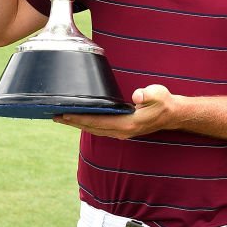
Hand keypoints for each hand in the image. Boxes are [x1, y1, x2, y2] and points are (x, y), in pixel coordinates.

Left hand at [55, 84, 178, 138]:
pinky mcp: (121, 130)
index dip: (79, 118)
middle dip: (73, 122)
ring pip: (94, 129)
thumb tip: (138, 95)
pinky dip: (87, 124)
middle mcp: (121, 132)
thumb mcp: (158, 94)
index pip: (96, 122)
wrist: (172, 114)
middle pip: (91, 127)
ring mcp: (121, 132)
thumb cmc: (164, 102)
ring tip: (62, 118)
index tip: (64, 115)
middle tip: (54, 115)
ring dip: (78, 124)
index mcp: (126, 124)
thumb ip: (148, 94)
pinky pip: (99, 128)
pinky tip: (80, 119)